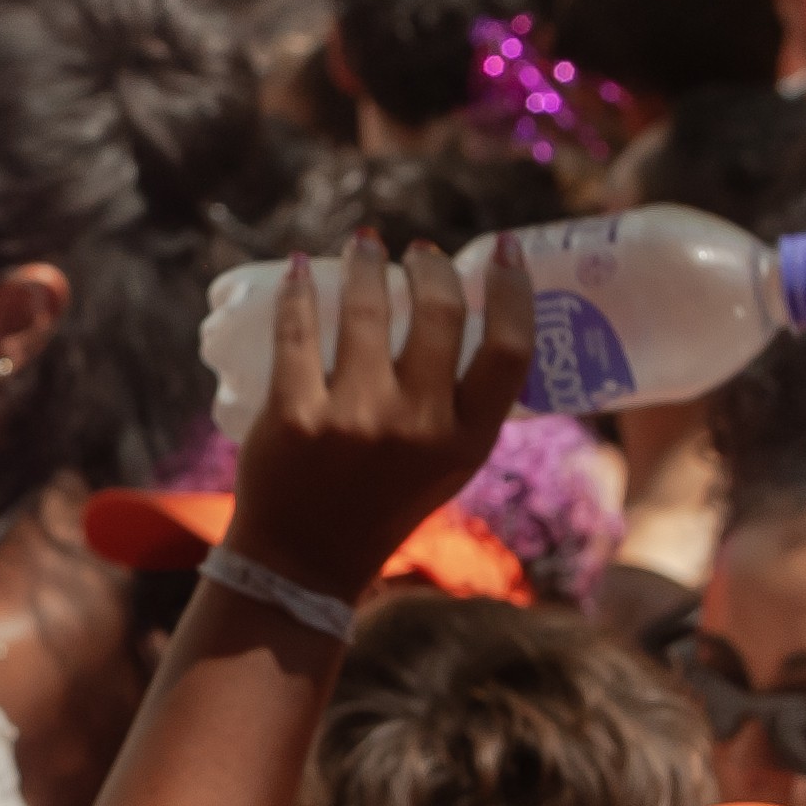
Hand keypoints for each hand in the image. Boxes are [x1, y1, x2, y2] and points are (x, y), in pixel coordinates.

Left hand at [223, 234, 533, 605]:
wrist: (304, 560)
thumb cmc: (382, 504)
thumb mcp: (449, 466)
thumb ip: (465, 406)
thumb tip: (471, 316)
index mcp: (468, 440)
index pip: (510, 349)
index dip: (512, 290)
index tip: (502, 251)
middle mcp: (418, 426)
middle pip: (438, 314)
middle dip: (430, 267)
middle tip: (418, 253)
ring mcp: (354, 419)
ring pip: (365, 309)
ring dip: (366, 264)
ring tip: (365, 245)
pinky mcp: (294, 414)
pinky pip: (297, 330)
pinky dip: (298, 290)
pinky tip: (299, 268)